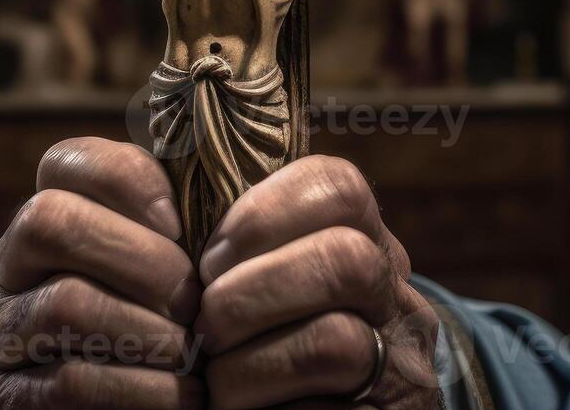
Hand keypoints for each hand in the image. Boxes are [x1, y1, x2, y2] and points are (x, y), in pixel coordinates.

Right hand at [0, 138, 203, 408]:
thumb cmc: (158, 344)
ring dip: (147, 330)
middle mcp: (2, 269)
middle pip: (49, 219)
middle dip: (140, 258)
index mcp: (42, 223)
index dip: (128, 180)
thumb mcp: (160, 278)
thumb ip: (175, 232)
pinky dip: (140, 390)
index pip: (63, 161)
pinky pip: (70, 382)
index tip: (180, 225)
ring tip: (193, 355)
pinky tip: (181, 398)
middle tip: (194, 302)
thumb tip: (222, 177)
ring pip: (63, 304)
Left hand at [196, 156, 441, 408]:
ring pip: (336, 341)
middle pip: (347, 259)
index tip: (211, 257)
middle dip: (254, 288)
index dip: (264, 211)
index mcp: (368, 248)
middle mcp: (397, 302)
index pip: (342, 187)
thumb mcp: (273, 286)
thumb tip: (168, 204)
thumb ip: (245, 248)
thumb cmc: (270, 351)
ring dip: (249, 364)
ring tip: (215, 382)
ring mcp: (401, 370)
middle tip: (206, 323)